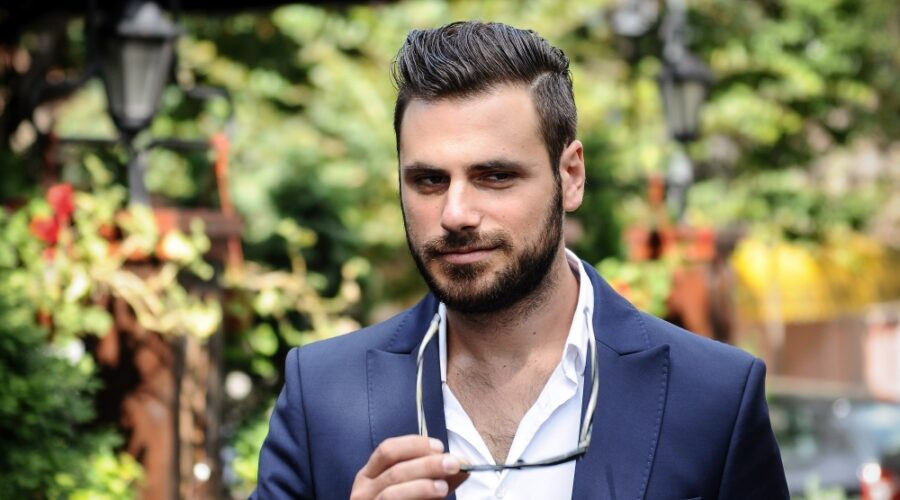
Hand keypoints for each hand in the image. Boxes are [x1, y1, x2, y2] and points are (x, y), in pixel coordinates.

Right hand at [350, 435, 468, 498]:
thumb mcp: (419, 489)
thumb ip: (438, 476)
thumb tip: (464, 464)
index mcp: (370, 474)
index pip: (388, 450)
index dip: (414, 445)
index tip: (439, 447)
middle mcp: (363, 490)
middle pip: (395, 470)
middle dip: (427, 465)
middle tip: (452, 464)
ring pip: (392, 493)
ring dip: (422, 487)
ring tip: (443, 486)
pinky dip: (419, 499)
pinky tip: (436, 498)